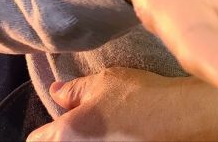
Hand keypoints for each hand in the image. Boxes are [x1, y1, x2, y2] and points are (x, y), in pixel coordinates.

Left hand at [25, 68, 217, 141]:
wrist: (180, 120)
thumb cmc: (141, 97)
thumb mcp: (104, 82)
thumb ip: (74, 90)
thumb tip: (56, 92)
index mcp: (66, 135)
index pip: (36, 140)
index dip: (44, 130)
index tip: (57, 121)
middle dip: (63, 137)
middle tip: (80, 123)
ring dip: (84, 141)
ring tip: (104, 128)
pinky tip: (118, 135)